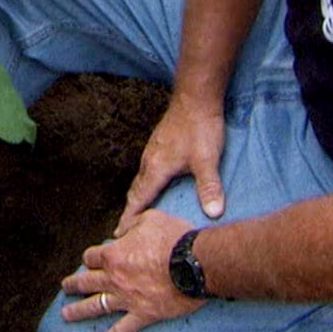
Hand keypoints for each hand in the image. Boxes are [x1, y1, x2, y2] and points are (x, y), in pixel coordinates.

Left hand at [59, 210, 204, 331]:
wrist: (196, 264)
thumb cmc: (175, 238)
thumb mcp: (151, 218)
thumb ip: (131, 224)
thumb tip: (121, 230)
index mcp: (115, 254)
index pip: (92, 256)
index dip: (91, 257)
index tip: (92, 259)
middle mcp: (115, 278)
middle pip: (87, 281)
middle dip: (74, 284)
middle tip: (66, 287)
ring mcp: (127, 298)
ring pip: (95, 305)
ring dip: (78, 311)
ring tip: (66, 315)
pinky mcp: (142, 315)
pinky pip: (121, 331)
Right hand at [117, 96, 225, 235]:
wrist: (195, 97)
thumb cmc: (199, 128)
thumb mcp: (207, 161)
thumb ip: (209, 188)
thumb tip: (214, 214)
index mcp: (156, 169)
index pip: (139, 200)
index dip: (129, 218)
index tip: (118, 234)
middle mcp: (149, 160)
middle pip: (135, 190)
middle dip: (129, 210)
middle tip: (123, 229)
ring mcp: (153, 150)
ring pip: (140, 179)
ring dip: (136, 196)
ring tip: (136, 210)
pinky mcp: (159, 143)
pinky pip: (146, 169)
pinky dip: (144, 183)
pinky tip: (152, 184)